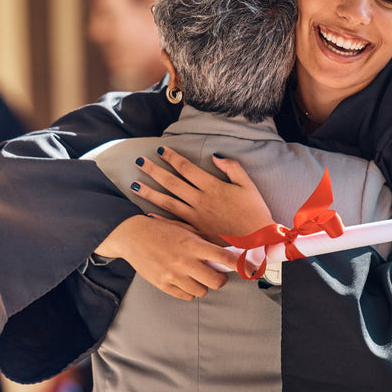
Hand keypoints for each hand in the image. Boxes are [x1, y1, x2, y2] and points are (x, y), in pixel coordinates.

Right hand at [94, 214, 235, 300]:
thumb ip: (204, 243)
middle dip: (220, 279)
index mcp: (192, 244)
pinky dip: (189, 291)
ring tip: (196, 275)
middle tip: (217, 273)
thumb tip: (228, 254)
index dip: (240, 265)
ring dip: (203, 285)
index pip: (223, 257)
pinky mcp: (163, 285)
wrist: (132, 236)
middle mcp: (184, 261)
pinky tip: (185, 280)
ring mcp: (173, 275)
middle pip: (216, 281)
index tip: (250, 269)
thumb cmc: (162, 231)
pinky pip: (186, 296)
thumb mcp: (186, 230)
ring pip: (202, 291)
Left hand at [131, 148, 274, 242]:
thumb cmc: (255, 212)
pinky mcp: (196, 233)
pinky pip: (174, 225)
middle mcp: (199, 201)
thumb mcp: (248, 185)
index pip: (186, 168)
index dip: (171, 157)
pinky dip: (160, 220)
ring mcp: (195, 218)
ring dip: (150, 193)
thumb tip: (215, 156)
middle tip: (139, 161)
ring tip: (134, 185)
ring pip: (168, 203)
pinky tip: (147, 214)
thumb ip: (232, 168)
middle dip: (154, 170)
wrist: (258, 242)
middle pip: (172, 183)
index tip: (159, 149)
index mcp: (212, 187)